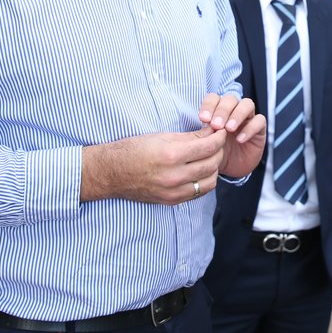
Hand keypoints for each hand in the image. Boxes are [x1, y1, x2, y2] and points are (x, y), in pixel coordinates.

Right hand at [82, 127, 226, 204]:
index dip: (219, 137)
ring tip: (210, 157)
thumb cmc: (133, 150)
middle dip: (219, 150)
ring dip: (214, 168)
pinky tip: (201, 171)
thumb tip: (210, 132)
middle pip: (212, 163)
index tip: (221, 131)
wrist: (111, 173)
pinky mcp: (172, 201)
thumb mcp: (161, 137)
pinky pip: (199, 193)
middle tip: (217, 142)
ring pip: (210, 181)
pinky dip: (205, 181)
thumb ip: (189, 137)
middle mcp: (174, 176)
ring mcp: (173, 191)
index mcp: (171, 155)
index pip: (208, 146)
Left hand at [199, 93, 266, 177]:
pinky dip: (250, 128)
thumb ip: (203, 133)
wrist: (231, 168)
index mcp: (218, 110)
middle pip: (230, 99)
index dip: (208, 105)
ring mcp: (248, 118)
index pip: (214, 98)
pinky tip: (240, 139)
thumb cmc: (216, 153)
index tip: (203, 119)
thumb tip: (199, 126)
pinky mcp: (260, 129)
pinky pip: (259, 121)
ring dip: (237, 114)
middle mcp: (234, 110)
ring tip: (229, 129)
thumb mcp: (206, 143)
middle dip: (222, 110)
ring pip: (247, 104)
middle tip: (216, 125)